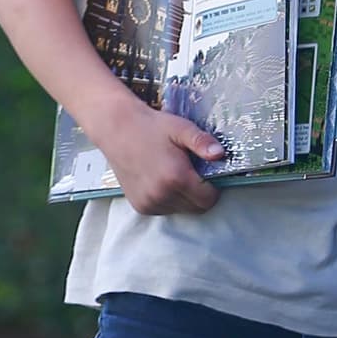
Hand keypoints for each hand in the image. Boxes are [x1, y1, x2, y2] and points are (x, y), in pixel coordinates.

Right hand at [99, 99, 224, 215]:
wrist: (116, 129)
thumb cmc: (151, 126)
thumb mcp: (181, 128)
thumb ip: (202, 142)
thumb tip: (220, 154)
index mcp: (176, 178)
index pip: (209, 199)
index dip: (213, 187)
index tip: (207, 173)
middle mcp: (162, 195)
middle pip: (197, 208)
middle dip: (200, 193)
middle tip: (192, 172)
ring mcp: (150, 203)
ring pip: (182, 210)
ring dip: (185, 198)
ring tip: (174, 174)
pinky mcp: (140, 206)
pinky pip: (165, 210)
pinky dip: (169, 200)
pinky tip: (162, 180)